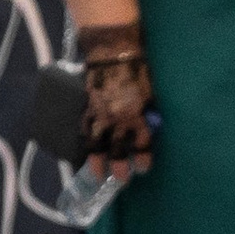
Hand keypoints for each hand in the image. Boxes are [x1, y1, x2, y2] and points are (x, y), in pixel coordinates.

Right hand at [77, 26, 155, 179]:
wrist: (111, 53)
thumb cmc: (137, 69)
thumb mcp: (150, 93)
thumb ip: (148, 112)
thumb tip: (148, 126)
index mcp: (137, 116)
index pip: (142, 144)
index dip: (142, 158)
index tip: (143, 168)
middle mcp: (117, 119)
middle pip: (118, 150)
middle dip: (119, 167)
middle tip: (121, 180)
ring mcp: (99, 114)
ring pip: (96, 144)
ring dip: (97, 161)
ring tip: (96, 173)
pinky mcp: (85, 107)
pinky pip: (84, 129)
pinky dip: (85, 142)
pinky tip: (85, 150)